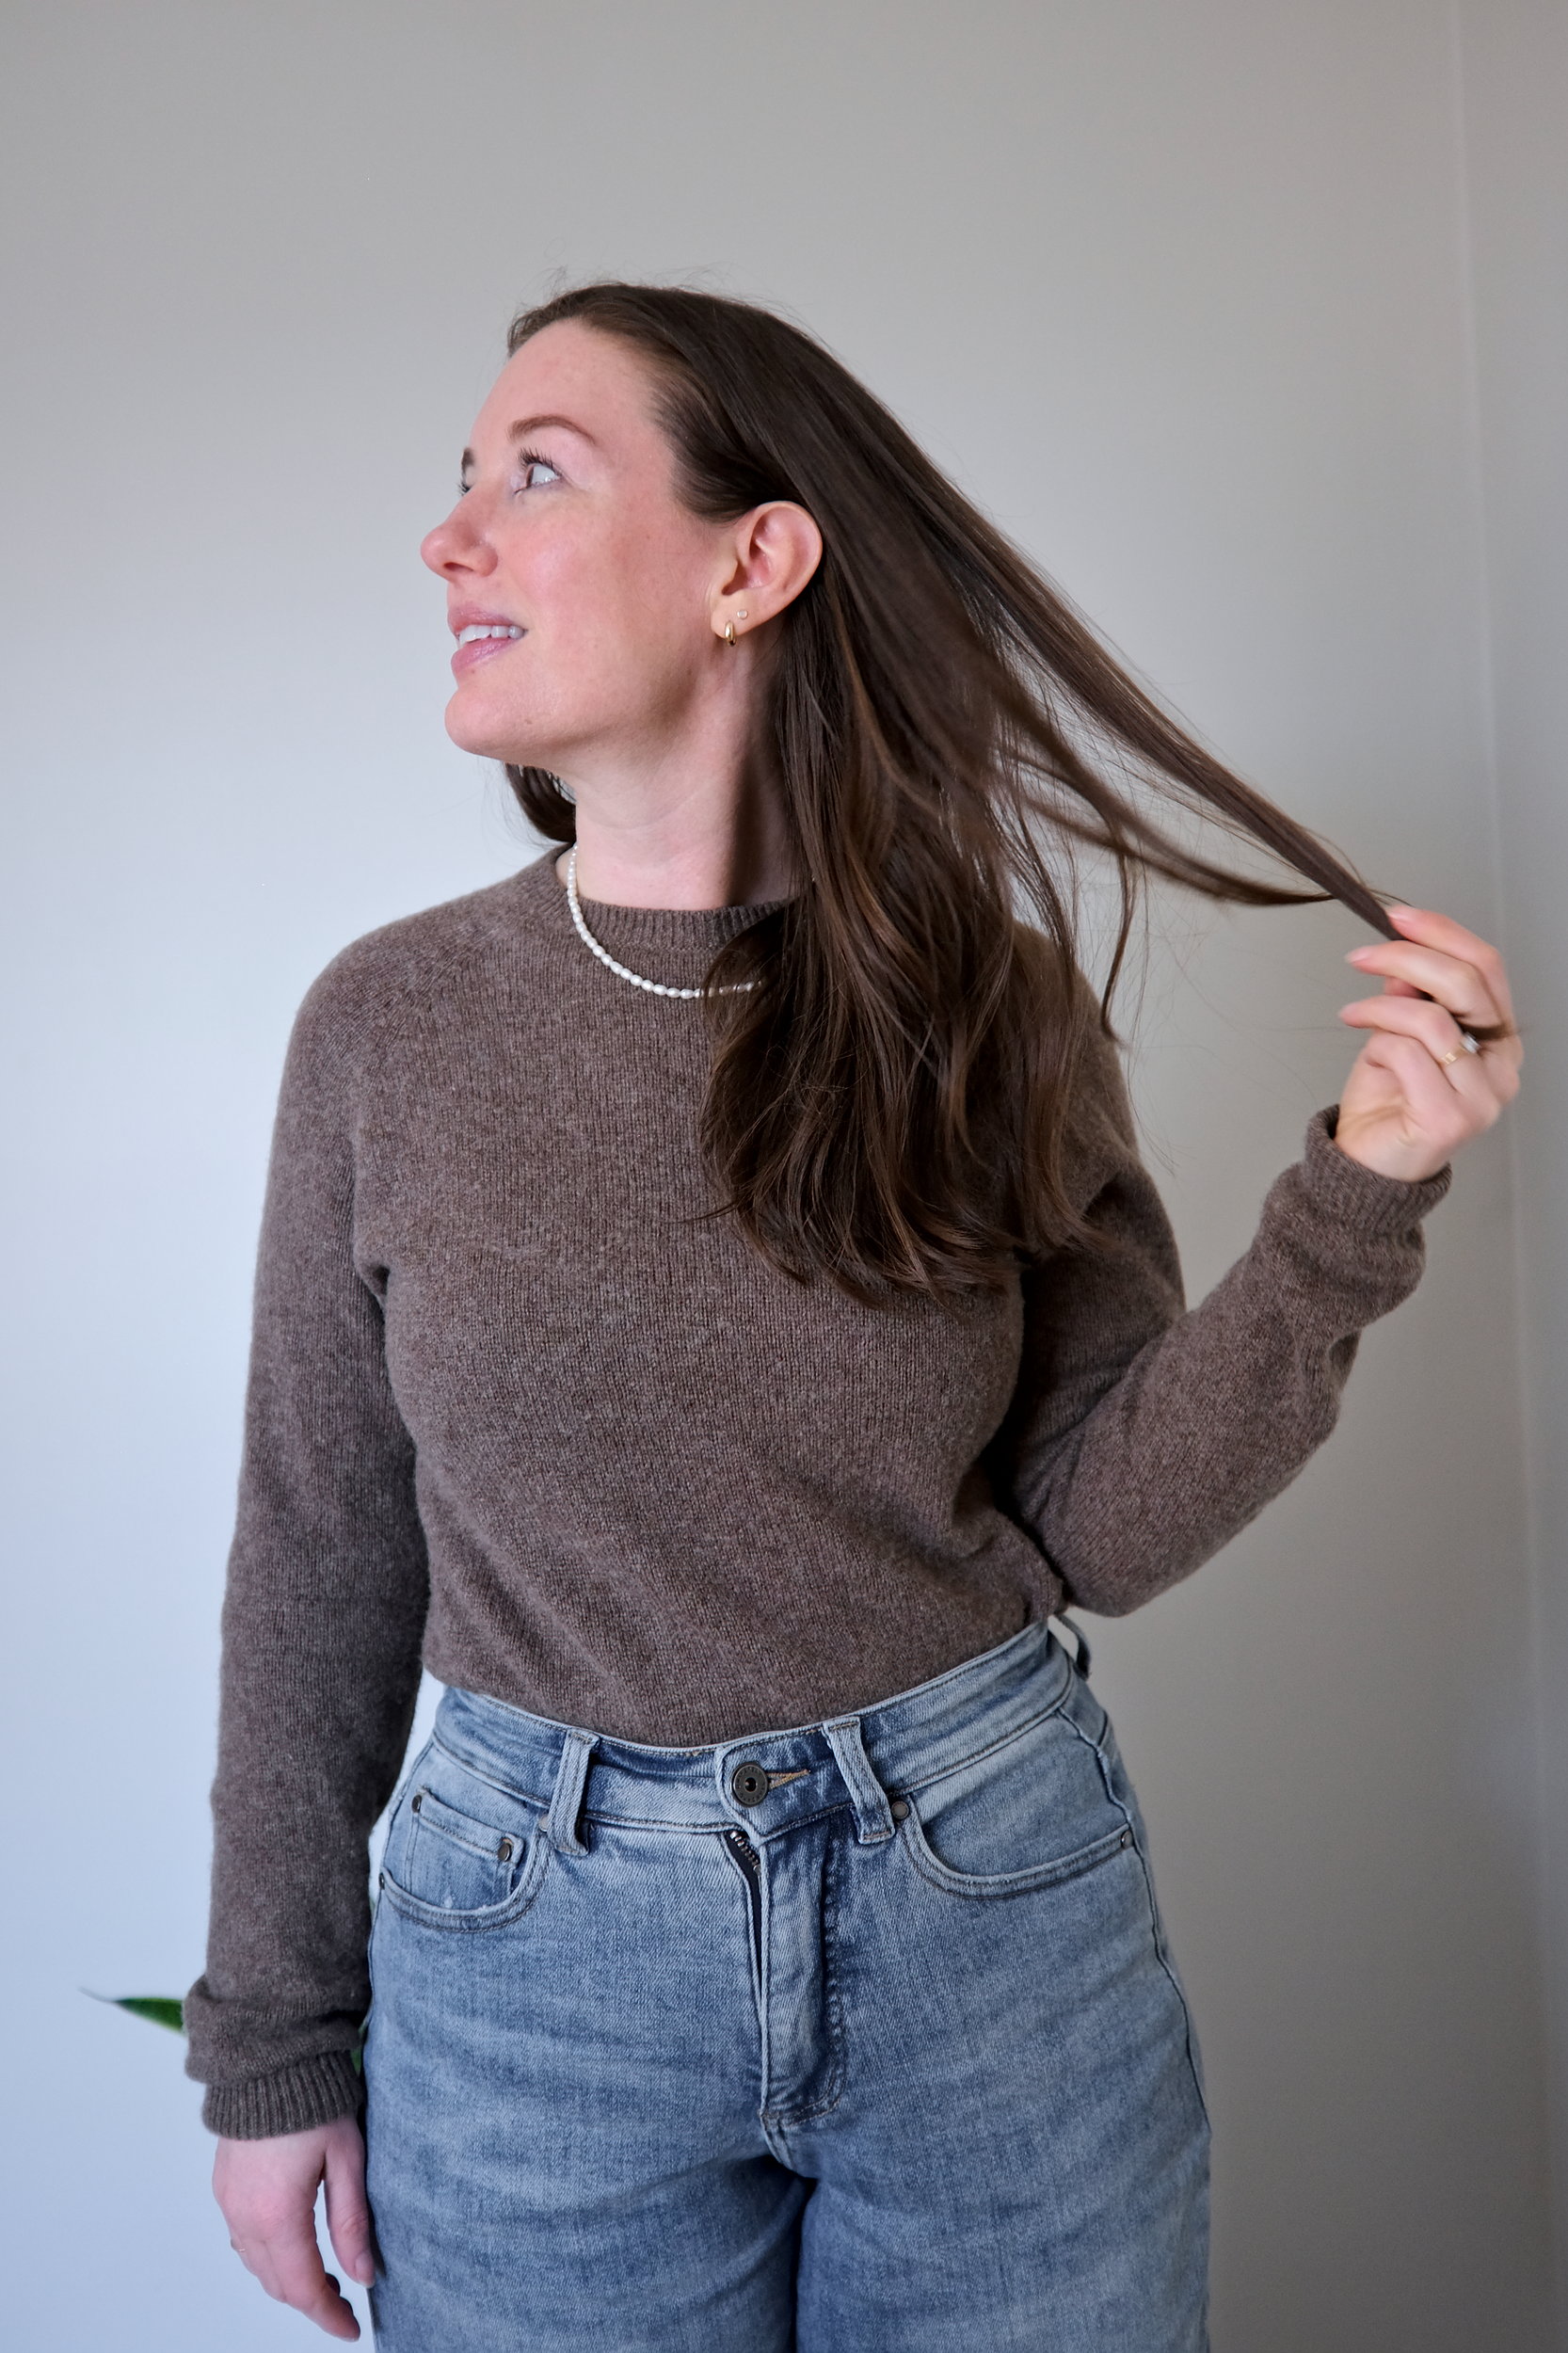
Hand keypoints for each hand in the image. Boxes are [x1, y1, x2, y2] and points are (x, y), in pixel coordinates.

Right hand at [213, 2114, 374, 2339]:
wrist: (269, 2055)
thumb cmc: (314, 2098)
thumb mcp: (347, 2159)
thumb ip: (352, 2222)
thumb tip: (363, 2275)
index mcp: (277, 2216)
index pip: (303, 2288)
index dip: (328, 2316)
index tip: (351, 2330)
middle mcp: (244, 2216)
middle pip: (276, 2282)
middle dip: (310, 2300)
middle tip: (344, 2302)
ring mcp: (229, 2201)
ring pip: (256, 2263)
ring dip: (287, 2278)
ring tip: (325, 2275)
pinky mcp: (224, 2184)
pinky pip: (241, 2237)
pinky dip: (266, 2254)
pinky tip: (291, 2243)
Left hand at [1334, 905, 1521, 1181]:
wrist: (1366, 1168)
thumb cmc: (1386, 1104)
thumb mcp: (1394, 1034)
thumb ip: (1408, 998)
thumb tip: (1402, 960)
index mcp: (1498, 1041)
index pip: (1487, 967)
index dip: (1442, 932)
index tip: (1397, 916)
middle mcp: (1501, 1068)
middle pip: (1466, 983)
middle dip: (1407, 957)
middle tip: (1362, 955)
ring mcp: (1483, 1096)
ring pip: (1433, 1018)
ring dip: (1381, 1006)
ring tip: (1353, 1014)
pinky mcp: (1451, 1118)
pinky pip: (1410, 1053)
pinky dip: (1378, 1040)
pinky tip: (1364, 1048)